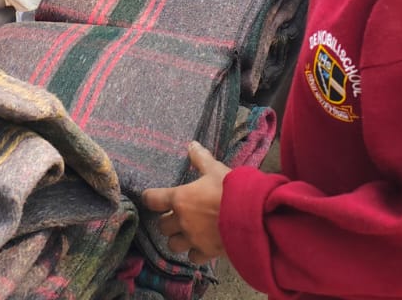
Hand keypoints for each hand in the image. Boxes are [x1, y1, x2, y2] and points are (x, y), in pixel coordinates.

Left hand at [141, 142, 227, 262]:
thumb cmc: (231, 190)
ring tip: (186, 233)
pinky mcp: (206, 252)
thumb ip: (201, 158)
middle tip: (177, 215)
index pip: (153, 199)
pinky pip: (192, 257)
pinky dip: (194, 252)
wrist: (252, 216)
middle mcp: (182, 221)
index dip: (149, 198)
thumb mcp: (216, 170)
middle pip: (162, 226)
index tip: (150, 198)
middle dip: (168, 221)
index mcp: (180, 198)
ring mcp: (193, 239)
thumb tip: (191, 145)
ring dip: (177, 238)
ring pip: (173, 244)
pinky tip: (201, 246)